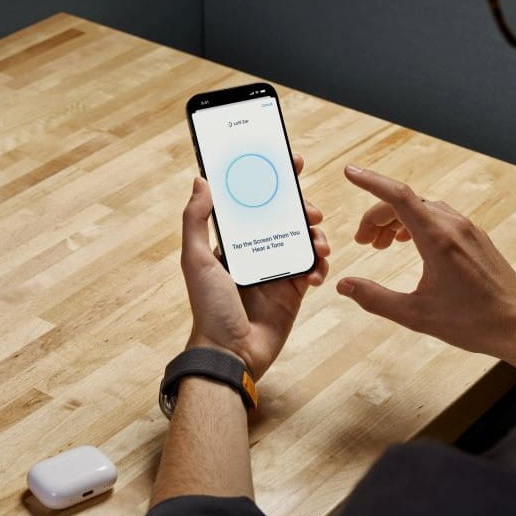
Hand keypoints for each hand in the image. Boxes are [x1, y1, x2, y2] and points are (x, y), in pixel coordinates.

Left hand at [181, 154, 330, 380]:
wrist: (232, 352)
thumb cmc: (209, 307)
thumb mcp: (196, 259)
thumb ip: (196, 220)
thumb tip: (201, 180)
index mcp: (235, 240)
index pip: (255, 201)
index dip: (274, 180)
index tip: (292, 162)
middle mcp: (257, 250)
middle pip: (287, 217)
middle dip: (303, 208)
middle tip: (310, 211)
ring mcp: (278, 269)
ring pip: (305, 239)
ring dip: (316, 236)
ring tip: (318, 245)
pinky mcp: (295, 290)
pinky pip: (314, 268)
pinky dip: (320, 266)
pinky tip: (316, 274)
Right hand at [336, 165, 515, 388]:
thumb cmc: (472, 322)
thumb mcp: (416, 315)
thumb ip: (375, 298)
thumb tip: (343, 285)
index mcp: (438, 240)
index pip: (398, 196)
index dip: (371, 182)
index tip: (350, 173)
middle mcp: (454, 226)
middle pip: (407, 202)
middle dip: (378, 216)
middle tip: (362, 242)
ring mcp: (468, 230)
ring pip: (424, 208)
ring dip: (397, 220)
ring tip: (381, 245)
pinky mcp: (476, 238)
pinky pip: (440, 217)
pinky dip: (417, 224)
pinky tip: (409, 243)